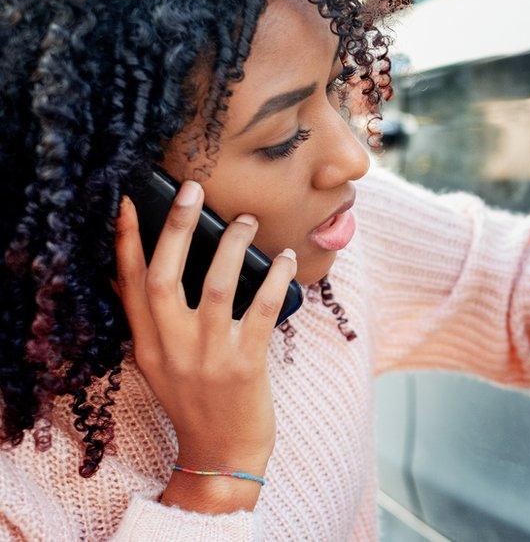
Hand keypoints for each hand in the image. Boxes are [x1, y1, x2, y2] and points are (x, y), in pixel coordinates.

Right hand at [112, 180, 296, 510]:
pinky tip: (285, 259)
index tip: (128, 201)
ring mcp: (208, 357)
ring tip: (247, 220)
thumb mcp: (160, 365)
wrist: (221, 457)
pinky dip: (275, 279)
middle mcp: (171, 348)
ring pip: (217, 286)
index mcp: (147, 345)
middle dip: (176, 228)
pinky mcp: (245, 366)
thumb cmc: (196, 403)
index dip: (127, 241)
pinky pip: (262, 311)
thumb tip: (145, 273)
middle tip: (193, 189)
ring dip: (232, 246)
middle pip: (164, 276)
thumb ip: (154, 323)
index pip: (129, 284)